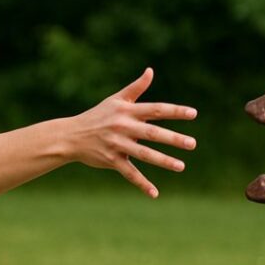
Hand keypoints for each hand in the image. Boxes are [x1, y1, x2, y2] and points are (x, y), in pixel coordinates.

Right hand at [68, 67, 196, 197]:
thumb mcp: (115, 100)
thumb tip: (150, 71)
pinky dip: (142, 184)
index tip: (193, 114)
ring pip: (143, 154)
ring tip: (181, 166)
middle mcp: (123, 127)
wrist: (71, 136)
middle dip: (173, 138)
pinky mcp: (111, 160)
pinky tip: (155, 193)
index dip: (174, 111)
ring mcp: (117, 145)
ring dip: (163, 160)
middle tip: (192, 144)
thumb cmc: (97, 116)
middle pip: (152, 133)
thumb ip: (136, 88)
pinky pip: (129, 173)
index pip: (156, 109)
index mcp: (127, 111)